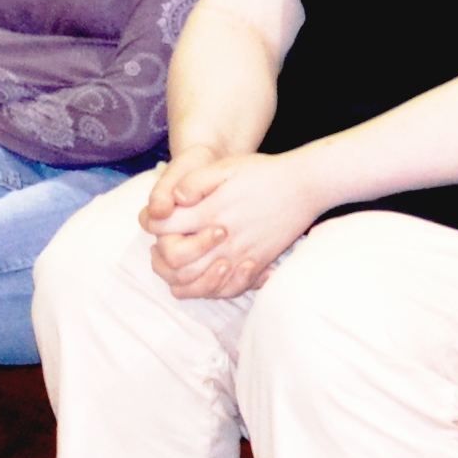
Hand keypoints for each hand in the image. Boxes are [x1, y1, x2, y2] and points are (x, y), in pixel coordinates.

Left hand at [141, 151, 316, 300]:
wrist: (303, 187)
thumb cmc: (263, 173)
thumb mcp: (225, 167)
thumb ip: (195, 182)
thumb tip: (174, 200)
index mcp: (210, 211)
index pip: (165, 227)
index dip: (153, 224)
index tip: (155, 219)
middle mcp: (222, 238)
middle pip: (176, 260)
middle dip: (162, 254)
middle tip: (161, 245)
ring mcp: (240, 255)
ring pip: (198, 281)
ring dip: (181, 276)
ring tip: (178, 264)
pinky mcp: (255, 265)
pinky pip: (226, 290)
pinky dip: (210, 289)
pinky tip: (204, 277)